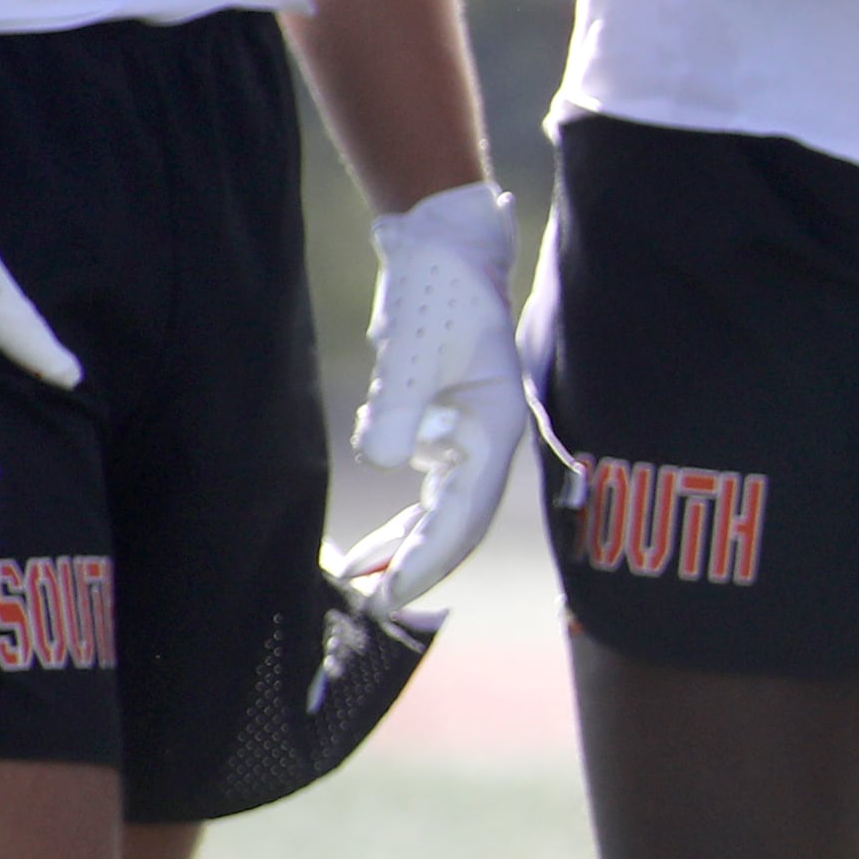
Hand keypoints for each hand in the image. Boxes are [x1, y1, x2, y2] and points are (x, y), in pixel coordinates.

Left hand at [334, 183, 523, 609]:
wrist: (443, 249)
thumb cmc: (437, 294)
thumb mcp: (415, 348)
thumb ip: (400, 407)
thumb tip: (383, 459)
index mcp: (494, 430)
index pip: (465, 515)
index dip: (429, 561)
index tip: (390, 596)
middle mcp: (487, 442)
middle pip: (457, 525)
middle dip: (418, 568)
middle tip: (372, 609)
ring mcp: (467, 437)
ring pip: (441, 515)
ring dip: (406, 551)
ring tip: (364, 587)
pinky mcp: (444, 428)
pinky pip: (425, 494)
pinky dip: (400, 524)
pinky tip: (369, 547)